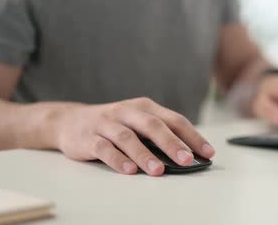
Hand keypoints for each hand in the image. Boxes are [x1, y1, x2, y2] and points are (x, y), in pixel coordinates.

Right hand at [50, 97, 215, 175]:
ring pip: (128, 138)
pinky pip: (104, 149)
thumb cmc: (113, 124)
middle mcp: (127, 112)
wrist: (69, 121)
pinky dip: (117, 160)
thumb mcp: (137, 122)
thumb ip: (159, 134)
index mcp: (144, 107)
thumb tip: (188, 155)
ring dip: (145, 155)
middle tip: (187, 161)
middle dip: (172, 144)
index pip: (174, 120)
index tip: (208, 153)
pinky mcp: (88, 137)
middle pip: (153, 126)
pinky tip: (129, 171)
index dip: (192, 136)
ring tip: (159, 171)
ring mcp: (106, 124)